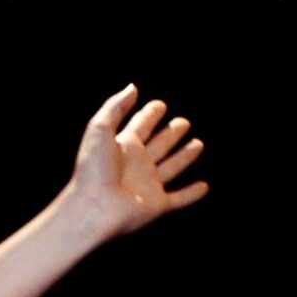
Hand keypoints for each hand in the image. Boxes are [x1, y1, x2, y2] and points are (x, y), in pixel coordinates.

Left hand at [61, 84, 207, 239]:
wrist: (92, 209)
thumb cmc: (93, 170)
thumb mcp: (99, 130)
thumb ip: (115, 107)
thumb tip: (133, 87)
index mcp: (123, 147)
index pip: (141, 126)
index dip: (149, 115)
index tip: (159, 105)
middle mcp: (137, 165)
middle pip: (159, 145)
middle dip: (171, 134)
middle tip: (182, 123)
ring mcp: (147, 185)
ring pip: (171, 167)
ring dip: (184, 157)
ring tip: (198, 145)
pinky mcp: (156, 205)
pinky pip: (179, 199)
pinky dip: (191, 194)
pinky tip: (204, 187)